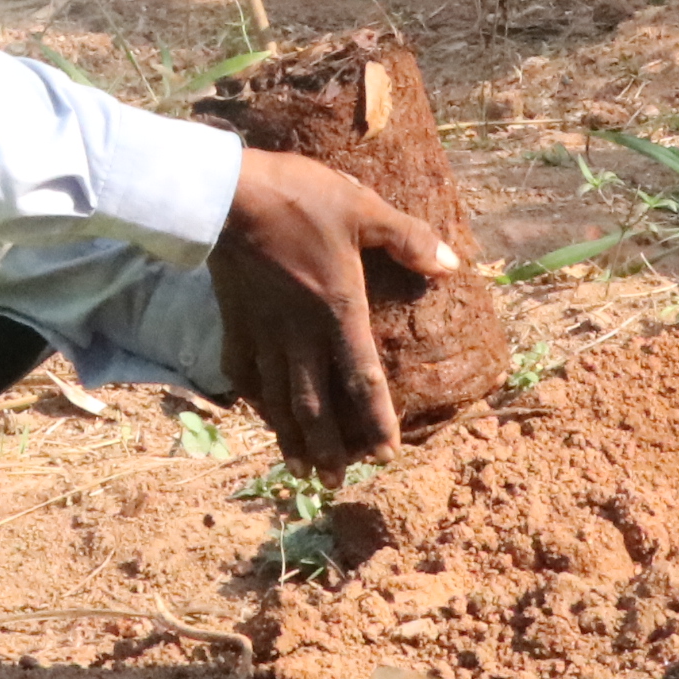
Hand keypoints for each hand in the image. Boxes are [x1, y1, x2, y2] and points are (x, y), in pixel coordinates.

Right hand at [208, 149, 460, 473]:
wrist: (227, 196)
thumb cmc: (300, 200)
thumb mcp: (363, 209)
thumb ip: (408, 240)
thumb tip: (451, 265)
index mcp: (338, 312)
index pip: (362, 380)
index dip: (376, 422)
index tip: (386, 456)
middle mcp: (300, 335)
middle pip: (315, 406)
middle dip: (328, 449)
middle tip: (336, 481)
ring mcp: (263, 333)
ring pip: (277, 399)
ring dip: (291, 438)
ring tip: (300, 469)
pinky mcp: (234, 323)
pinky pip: (243, 373)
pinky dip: (254, 400)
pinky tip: (261, 415)